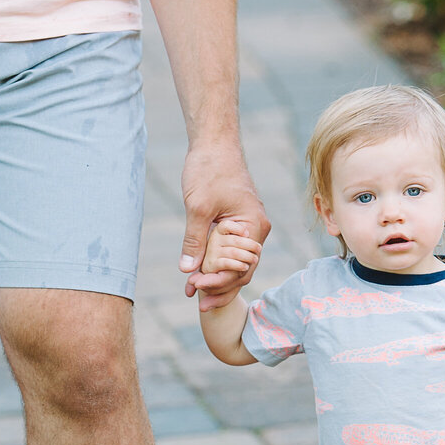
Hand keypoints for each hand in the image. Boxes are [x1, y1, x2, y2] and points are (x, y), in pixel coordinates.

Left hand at [179, 139, 269, 300]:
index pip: (241, 267)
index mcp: (253, 226)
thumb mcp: (197, 207)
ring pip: (235, 262)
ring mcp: (247, 227)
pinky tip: (197, 273)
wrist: (214, 143)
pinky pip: (229, 250)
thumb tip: (188, 271)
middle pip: (241, 270)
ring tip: (193, 292)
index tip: (195, 287)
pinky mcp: (237, 224)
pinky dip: (215, 262)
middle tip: (195, 300)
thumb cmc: (209, 169)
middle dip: (218, 287)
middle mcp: (256, 230)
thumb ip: (195, 240)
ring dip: (215, 278)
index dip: (218, 282)